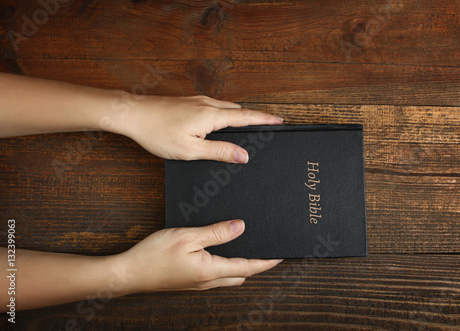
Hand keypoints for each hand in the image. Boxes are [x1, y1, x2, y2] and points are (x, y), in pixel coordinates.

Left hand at [105, 95, 282, 162]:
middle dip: (255, 117)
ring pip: (226, 108)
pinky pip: (215, 107)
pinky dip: (225, 114)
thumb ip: (219, 152)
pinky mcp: (189, 102)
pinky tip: (221, 123)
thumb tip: (243, 155)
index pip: (246, 117)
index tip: (280, 120)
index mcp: (211, 116)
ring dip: (240, 115)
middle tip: (270, 124)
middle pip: (239, 110)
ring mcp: (197, 101)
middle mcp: (207, 104)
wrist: (132, 114)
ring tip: (250, 125)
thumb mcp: (190, 150)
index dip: (264, 119)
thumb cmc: (157, 133)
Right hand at [118, 220, 281, 291]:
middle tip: (266, 253)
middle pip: (240, 275)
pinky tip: (219, 254)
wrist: (128, 274)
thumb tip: (240, 227)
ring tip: (247, 251)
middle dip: (255, 266)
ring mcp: (197, 283)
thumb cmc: (154, 255)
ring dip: (240, 267)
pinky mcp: (188, 281)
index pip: (247, 267)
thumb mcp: (187, 237)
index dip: (265, 262)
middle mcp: (207, 281)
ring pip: (227, 277)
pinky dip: (225, 266)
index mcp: (210, 271)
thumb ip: (216, 233)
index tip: (280, 256)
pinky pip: (214, 276)